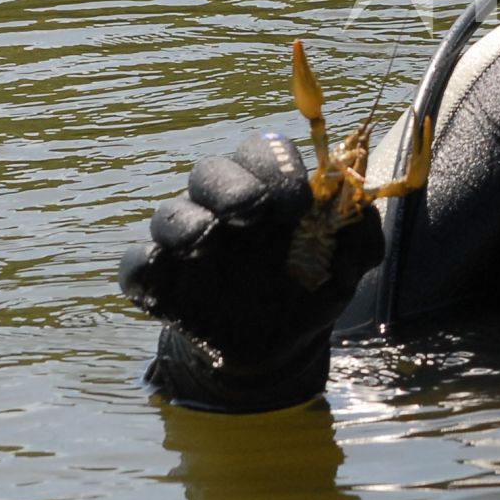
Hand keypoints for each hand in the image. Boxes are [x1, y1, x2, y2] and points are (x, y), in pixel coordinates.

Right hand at [118, 131, 383, 372]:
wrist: (275, 348)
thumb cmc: (308, 289)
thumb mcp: (346, 270)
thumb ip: (361, 239)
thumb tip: (362, 209)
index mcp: (268, 189)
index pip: (263, 151)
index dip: (278, 167)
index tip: (299, 203)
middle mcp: (222, 205)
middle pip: (211, 170)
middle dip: (231, 185)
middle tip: (252, 210)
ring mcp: (187, 241)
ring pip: (169, 212)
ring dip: (186, 221)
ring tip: (207, 240)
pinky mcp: (160, 280)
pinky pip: (137, 263)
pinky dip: (144, 267)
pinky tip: (162, 281)